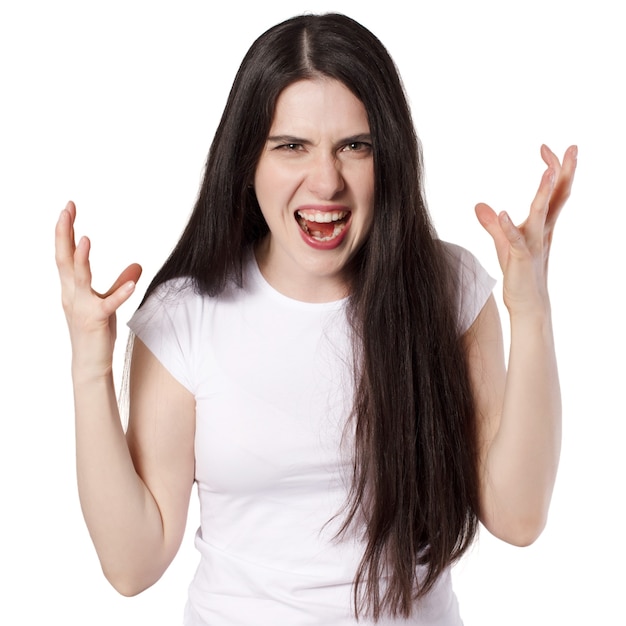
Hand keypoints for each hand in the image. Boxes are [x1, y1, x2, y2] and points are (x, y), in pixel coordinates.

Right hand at [55, 201, 141, 378]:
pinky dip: (120, 293)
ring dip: (82, 259)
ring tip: (86, 239)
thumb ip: (120, 282)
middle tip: (66, 210)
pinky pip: (108, 304)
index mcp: (71, 288)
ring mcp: (81, 308)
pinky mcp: (96, 321)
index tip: (68, 208)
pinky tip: (132, 283)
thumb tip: (137, 265)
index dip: (65, 231)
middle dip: (64, 234)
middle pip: (64, 259)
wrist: (90, 363)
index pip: (64, 254)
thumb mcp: (107, 302)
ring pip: (79, 279)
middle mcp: (71, 294)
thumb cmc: (95, 331)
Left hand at [475, 144, 576, 315]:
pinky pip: (517, 241)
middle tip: (573, 147)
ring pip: (541, 214)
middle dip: (565, 172)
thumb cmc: (518, 272)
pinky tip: (503, 213)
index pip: (553, 192)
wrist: (527, 303)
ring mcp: (534, 244)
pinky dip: (510, 227)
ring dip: (543, 193)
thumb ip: (493, 224)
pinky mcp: (521, 258)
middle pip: (558, 197)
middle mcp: (543, 230)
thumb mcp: (503, 243)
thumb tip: (479, 205)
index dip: (553, 169)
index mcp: (542, 224)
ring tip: (547, 171)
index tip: (547, 147)